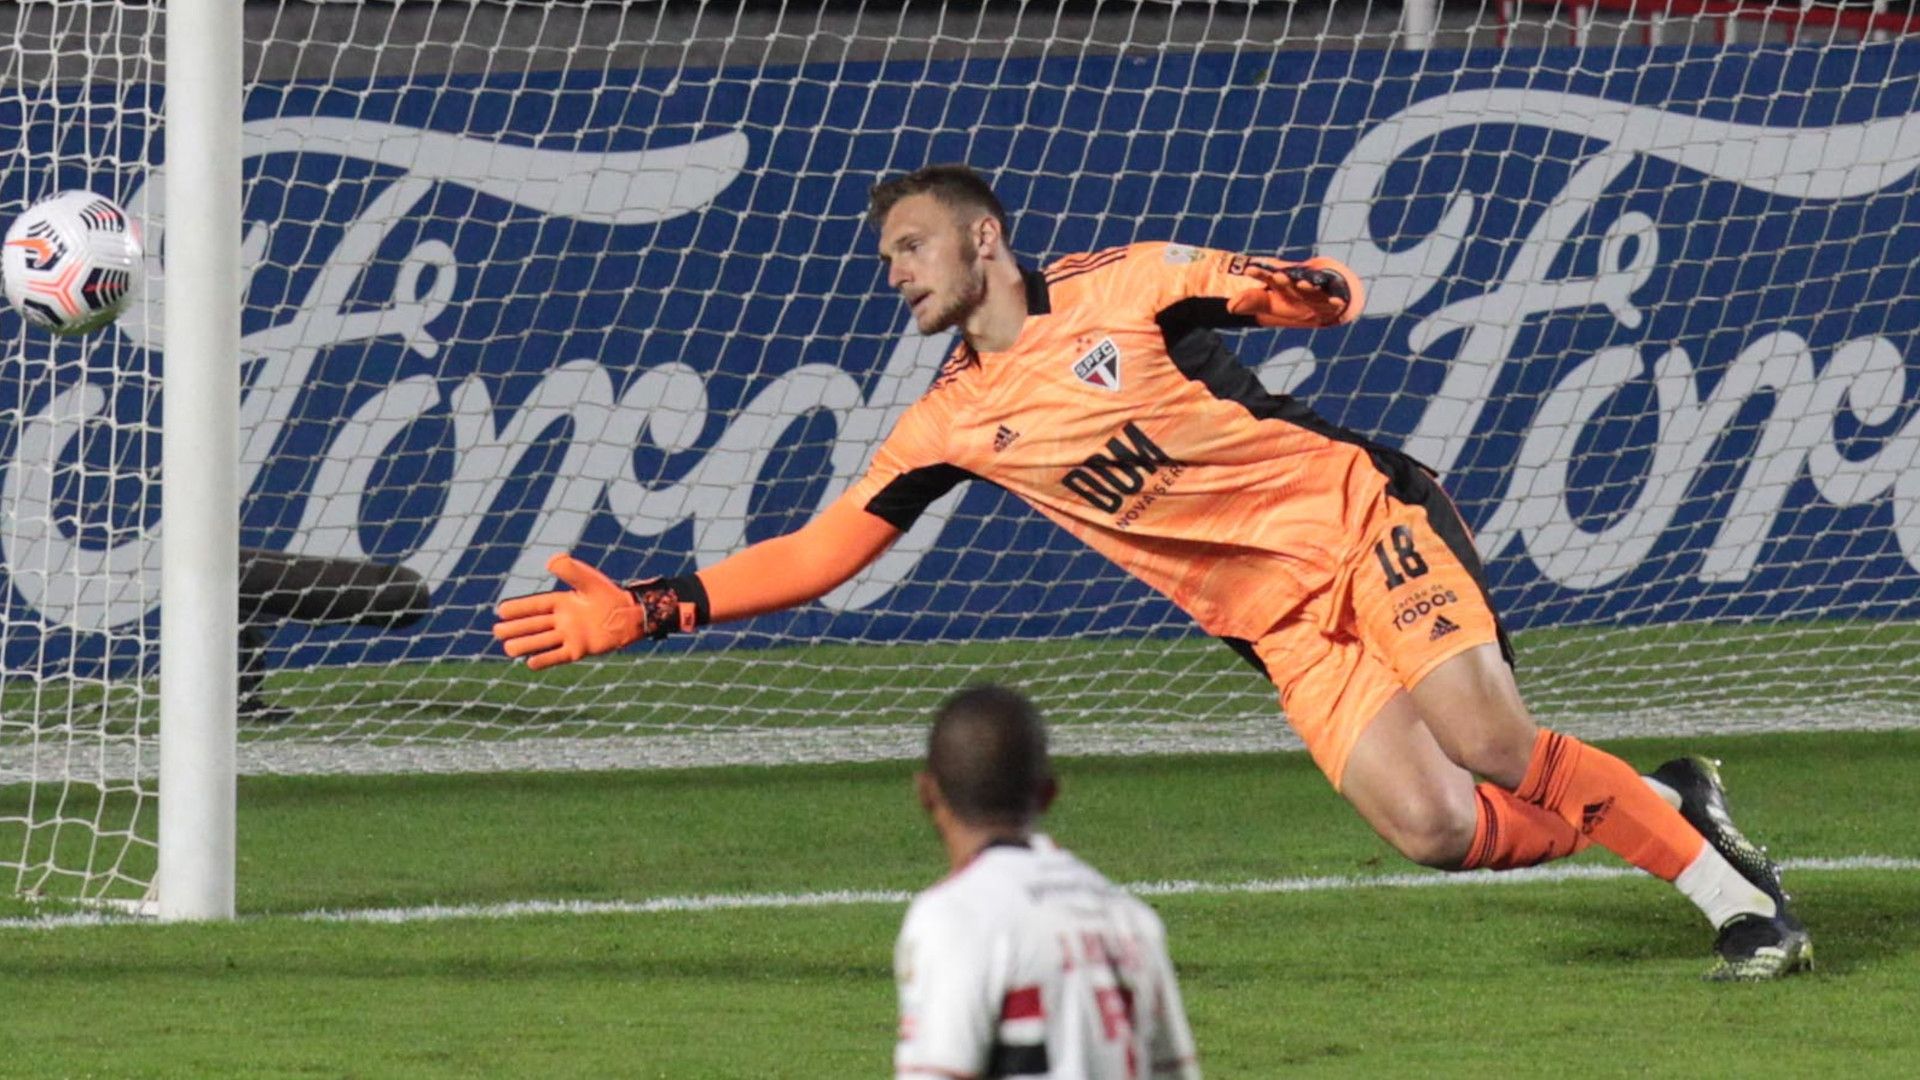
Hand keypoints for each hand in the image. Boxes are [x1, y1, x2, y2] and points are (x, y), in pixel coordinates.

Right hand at [493, 553, 656, 669]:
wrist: (630, 615)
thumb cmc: (609, 595)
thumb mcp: (589, 580)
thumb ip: (570, 570)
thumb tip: (550, 561)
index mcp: (561, 602)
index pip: (535, 605)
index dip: (519, 608)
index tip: (501, 610)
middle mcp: (562, 620)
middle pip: (534, 625)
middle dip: (516, 628)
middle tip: (497, 631)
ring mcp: (569, 635)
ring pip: (542, 641)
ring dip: (525, 645)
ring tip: (507, 648)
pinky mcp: (578, 649)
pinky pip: (558, 656)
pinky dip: (545, 659)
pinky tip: (530, 662)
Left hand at [1227, 257, 1361, 326]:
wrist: (1331, 298)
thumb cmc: (1298, 301)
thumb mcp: (1275, 304)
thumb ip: (1254, 302)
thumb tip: (1230, 307)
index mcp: (1284, 285)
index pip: (1270, 278)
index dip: (1261, 274)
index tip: (1250, 270)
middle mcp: (1301, 285)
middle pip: (1292, 283)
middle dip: (1286, 280)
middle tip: (1278, 276)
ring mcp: (1319, 291)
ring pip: (1313, 290)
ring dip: (1309, 287)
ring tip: (1305, 284)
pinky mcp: (1335, 297)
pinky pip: (1336, 300)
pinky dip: (1337, 300)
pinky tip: (1339, 301)